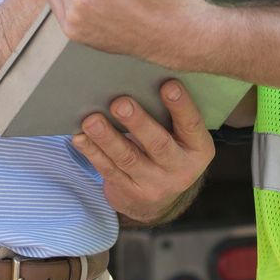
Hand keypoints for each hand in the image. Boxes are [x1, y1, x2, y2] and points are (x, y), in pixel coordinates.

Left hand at [72, 79, 214, 225]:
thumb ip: (167, 115)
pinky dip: (92, 152)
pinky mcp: (130, 193)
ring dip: (108, 138)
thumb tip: (137, 79)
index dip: (181, 105)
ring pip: (128, 158)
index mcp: (198, 149)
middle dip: (138, 123)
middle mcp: (180, 170)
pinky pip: (109, 170)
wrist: (157, 201)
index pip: (192, 125)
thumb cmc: (167, 151)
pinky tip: (80, 138)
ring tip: (92, 120)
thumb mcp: (179, 137)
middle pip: (158, 144)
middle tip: (120, 103)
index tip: (168, 84)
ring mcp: (155, 185)